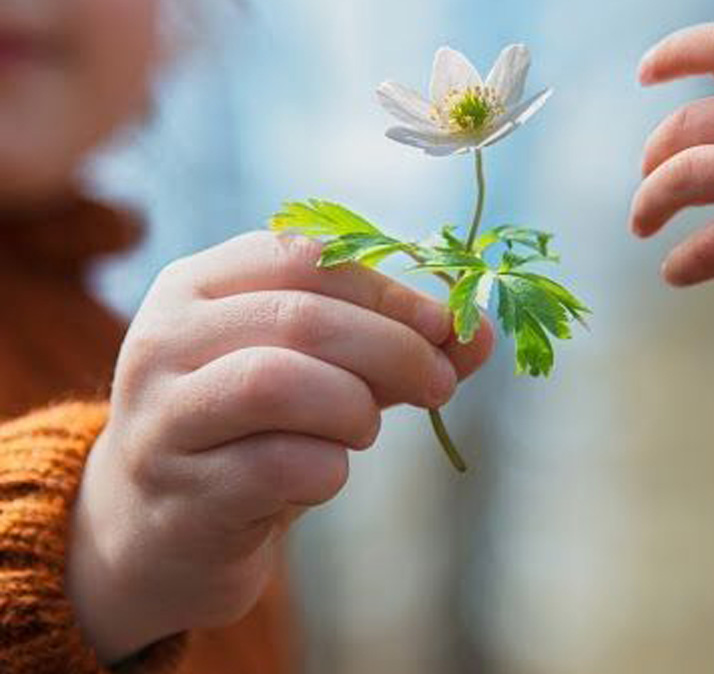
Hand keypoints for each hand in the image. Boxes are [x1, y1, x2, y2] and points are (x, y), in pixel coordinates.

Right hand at [66, 231, 492, 663]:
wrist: (161, 529)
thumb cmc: (252, 432)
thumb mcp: (316, 372)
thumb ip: (391, 345)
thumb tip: (480, 331)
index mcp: (199, 284)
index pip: (306, 256)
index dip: (389, 290)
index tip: (447, 325)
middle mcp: (165, 337)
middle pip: (301, 317)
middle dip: (393, 348)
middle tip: (440, 384)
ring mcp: (162, 416)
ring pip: (278, 382)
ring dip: (353, 407)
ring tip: (364, 429)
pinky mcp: (180, 491)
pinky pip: (278, 466)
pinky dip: (328, 468)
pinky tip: (326, 474)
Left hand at [630, 22, 713, 286]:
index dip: (677, 54)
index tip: (646, 72)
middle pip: (685, 126)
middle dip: (654, 156)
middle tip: (648, 182)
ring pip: (682, 179)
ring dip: (649, 204)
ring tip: (643, 225)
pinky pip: (710, 247)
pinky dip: (683, 263)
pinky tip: (675, 272)